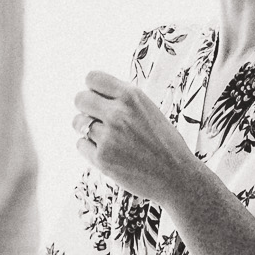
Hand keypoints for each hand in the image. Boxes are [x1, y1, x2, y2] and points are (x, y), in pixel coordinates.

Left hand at [73, 71, 201, 206]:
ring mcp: (108, 136)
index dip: (93, 89)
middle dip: (86, 108)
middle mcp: (118, 113)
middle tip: (98, 118)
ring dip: (87, 129)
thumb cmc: (164, 142)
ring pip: (78, 123)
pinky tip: (108, 152)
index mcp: (131, 96)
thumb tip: (94, 94)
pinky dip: (89, 148)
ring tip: (106, 137)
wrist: (176, 176)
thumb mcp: (148, 109)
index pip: (92, 78)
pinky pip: (81, 144)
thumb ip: (123, 100)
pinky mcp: (102, 159)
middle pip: (80, 99)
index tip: (99, 98)